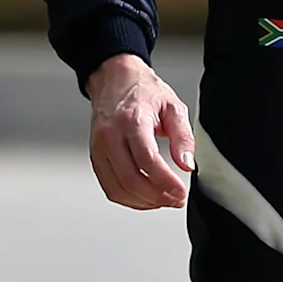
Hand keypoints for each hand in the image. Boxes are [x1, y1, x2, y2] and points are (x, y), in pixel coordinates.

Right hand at [82, 54, 192, 210]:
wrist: (114, 80)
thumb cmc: (143, 91)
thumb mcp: (173, 106)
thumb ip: (183, 136)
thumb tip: (186, 164)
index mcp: (131, 120)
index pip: (146, 160)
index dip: (165, 182)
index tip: (180, 191)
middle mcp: (110, 135)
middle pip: (130, 179)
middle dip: (156, 196)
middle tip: (175, 199)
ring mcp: (99, 148)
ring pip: (118, 188)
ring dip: (143, 202)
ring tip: (163, 200)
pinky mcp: (95, 157)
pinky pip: (110, 187)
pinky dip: (129, 198)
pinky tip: (146, 197)